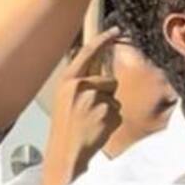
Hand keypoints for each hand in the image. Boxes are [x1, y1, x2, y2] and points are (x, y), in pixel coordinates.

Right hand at [45, 28, 121, 176]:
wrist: (66, 153)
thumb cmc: (66, 128)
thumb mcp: (65, 99)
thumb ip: (81, 84)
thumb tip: (101, 72)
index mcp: (68, 81)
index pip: (88, 53)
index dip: (102, 40)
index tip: (115, 30)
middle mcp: (81, 86)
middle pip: (109, 80)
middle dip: (107, 94)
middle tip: (91, 112)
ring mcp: (95, 99)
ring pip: (115, 97)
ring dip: (109, 109)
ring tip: (92, 121)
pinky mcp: (107, 113)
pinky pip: (118, 112)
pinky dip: (112, 122)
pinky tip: (97, 129)